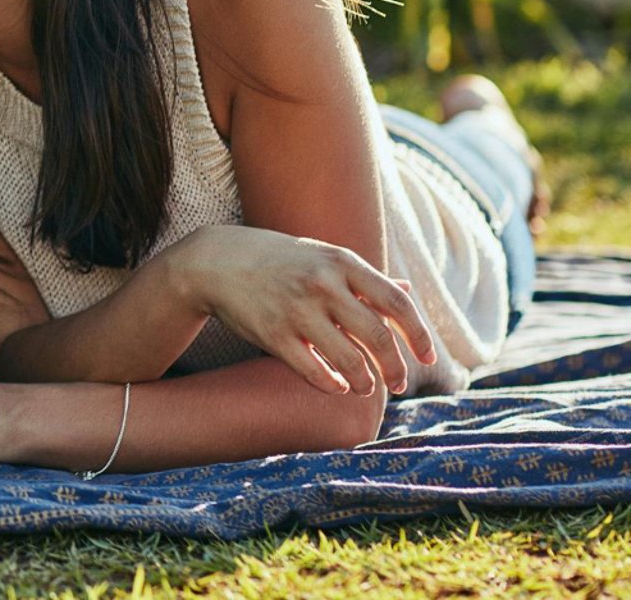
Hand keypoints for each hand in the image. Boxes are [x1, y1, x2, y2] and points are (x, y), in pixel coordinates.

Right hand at [167, 224, 435, 395]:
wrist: (217, 260)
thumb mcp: (322, 256)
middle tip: (398, 385)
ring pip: (349, 360)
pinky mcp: (273, 333)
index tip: (428, 358)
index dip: (418, 334)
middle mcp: (322, 284)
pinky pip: (314, 371)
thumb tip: (407, 290)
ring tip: (365, 388)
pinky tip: (336, 386)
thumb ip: (364, 277)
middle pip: (378, 336)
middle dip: (395, 368)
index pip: (396, 302)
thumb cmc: (277, 259)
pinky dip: (332, 384)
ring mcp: (296, 309)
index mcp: (342, 262)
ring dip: (365, 382)